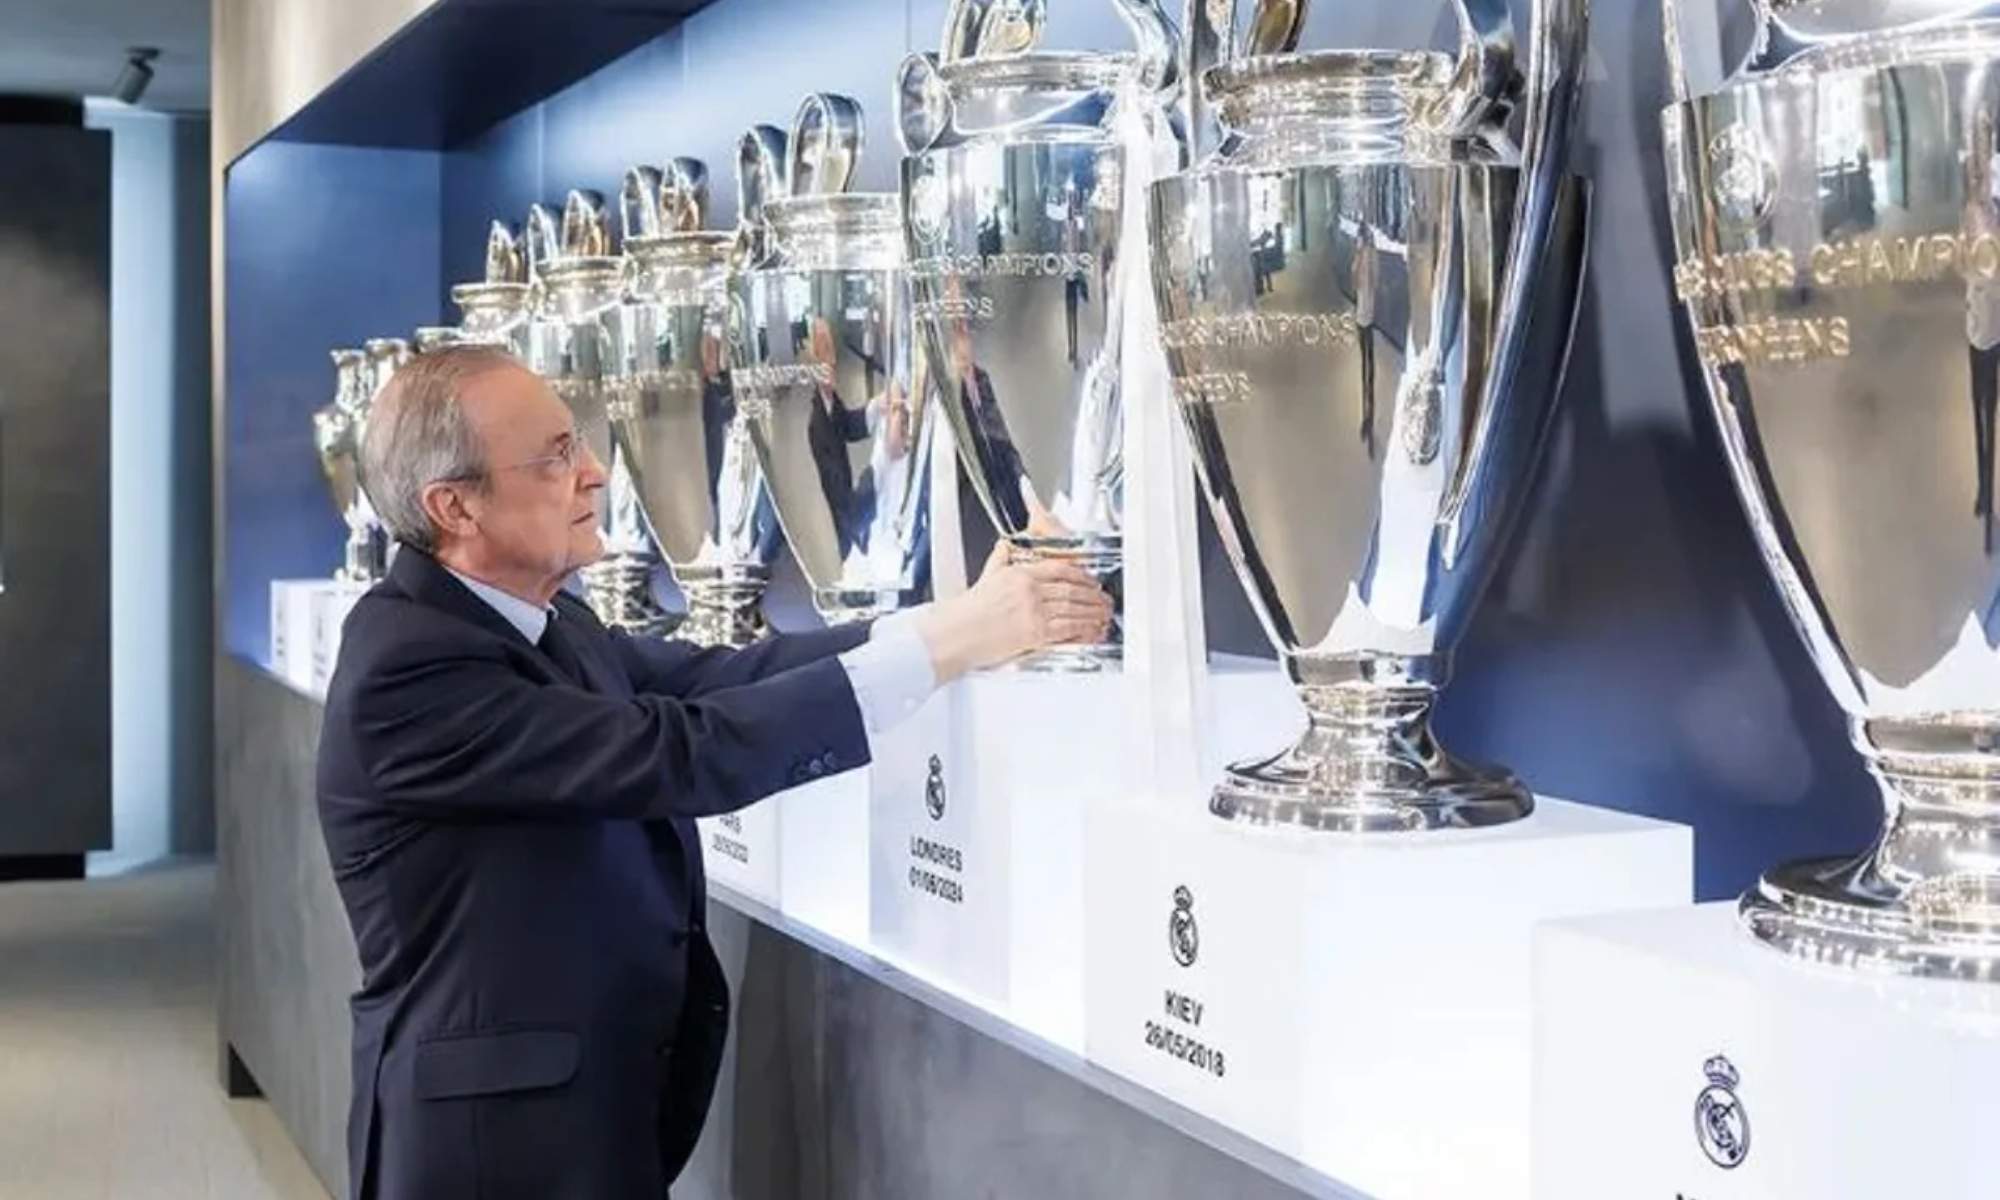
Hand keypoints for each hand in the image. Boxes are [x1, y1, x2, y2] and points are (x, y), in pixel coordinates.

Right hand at [912, 542, 1113, 681]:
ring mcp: (1034, 611)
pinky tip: (1091, 629)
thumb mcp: (985, 576)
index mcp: (1020, 574)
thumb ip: (1000, 559)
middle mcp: (1029, 590)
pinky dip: (1083, 629)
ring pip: (1073, 608)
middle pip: (1071, 589)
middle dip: (1093, 595)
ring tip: (1103, 614)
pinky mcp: (1035, 633)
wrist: (956, 633)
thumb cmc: (967, 612)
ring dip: (1093, 612)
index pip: (1059, 569)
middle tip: (1103, 599)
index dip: (1080, 574)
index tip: (1089, 580)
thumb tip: (1006, 547)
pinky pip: (1068, 628)